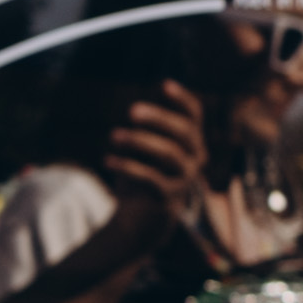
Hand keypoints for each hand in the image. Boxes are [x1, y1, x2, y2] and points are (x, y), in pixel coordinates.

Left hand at [93, 83, 211, 242]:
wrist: (144, 217)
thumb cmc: (143, 173)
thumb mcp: (144, 147)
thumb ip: (145, 128)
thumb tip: (135, 104)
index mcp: (190, 141)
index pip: (194, 115)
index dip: (182, 99)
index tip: (164, 84)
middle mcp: (194, 157)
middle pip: (183, 132)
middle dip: (159, 118)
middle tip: (131, 110)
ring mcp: (184, 178)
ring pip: (168, 154)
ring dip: (140, 141)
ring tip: (114, 135)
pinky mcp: (169, 196)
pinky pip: (151, 178)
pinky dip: (128, 167)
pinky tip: (108, 160)